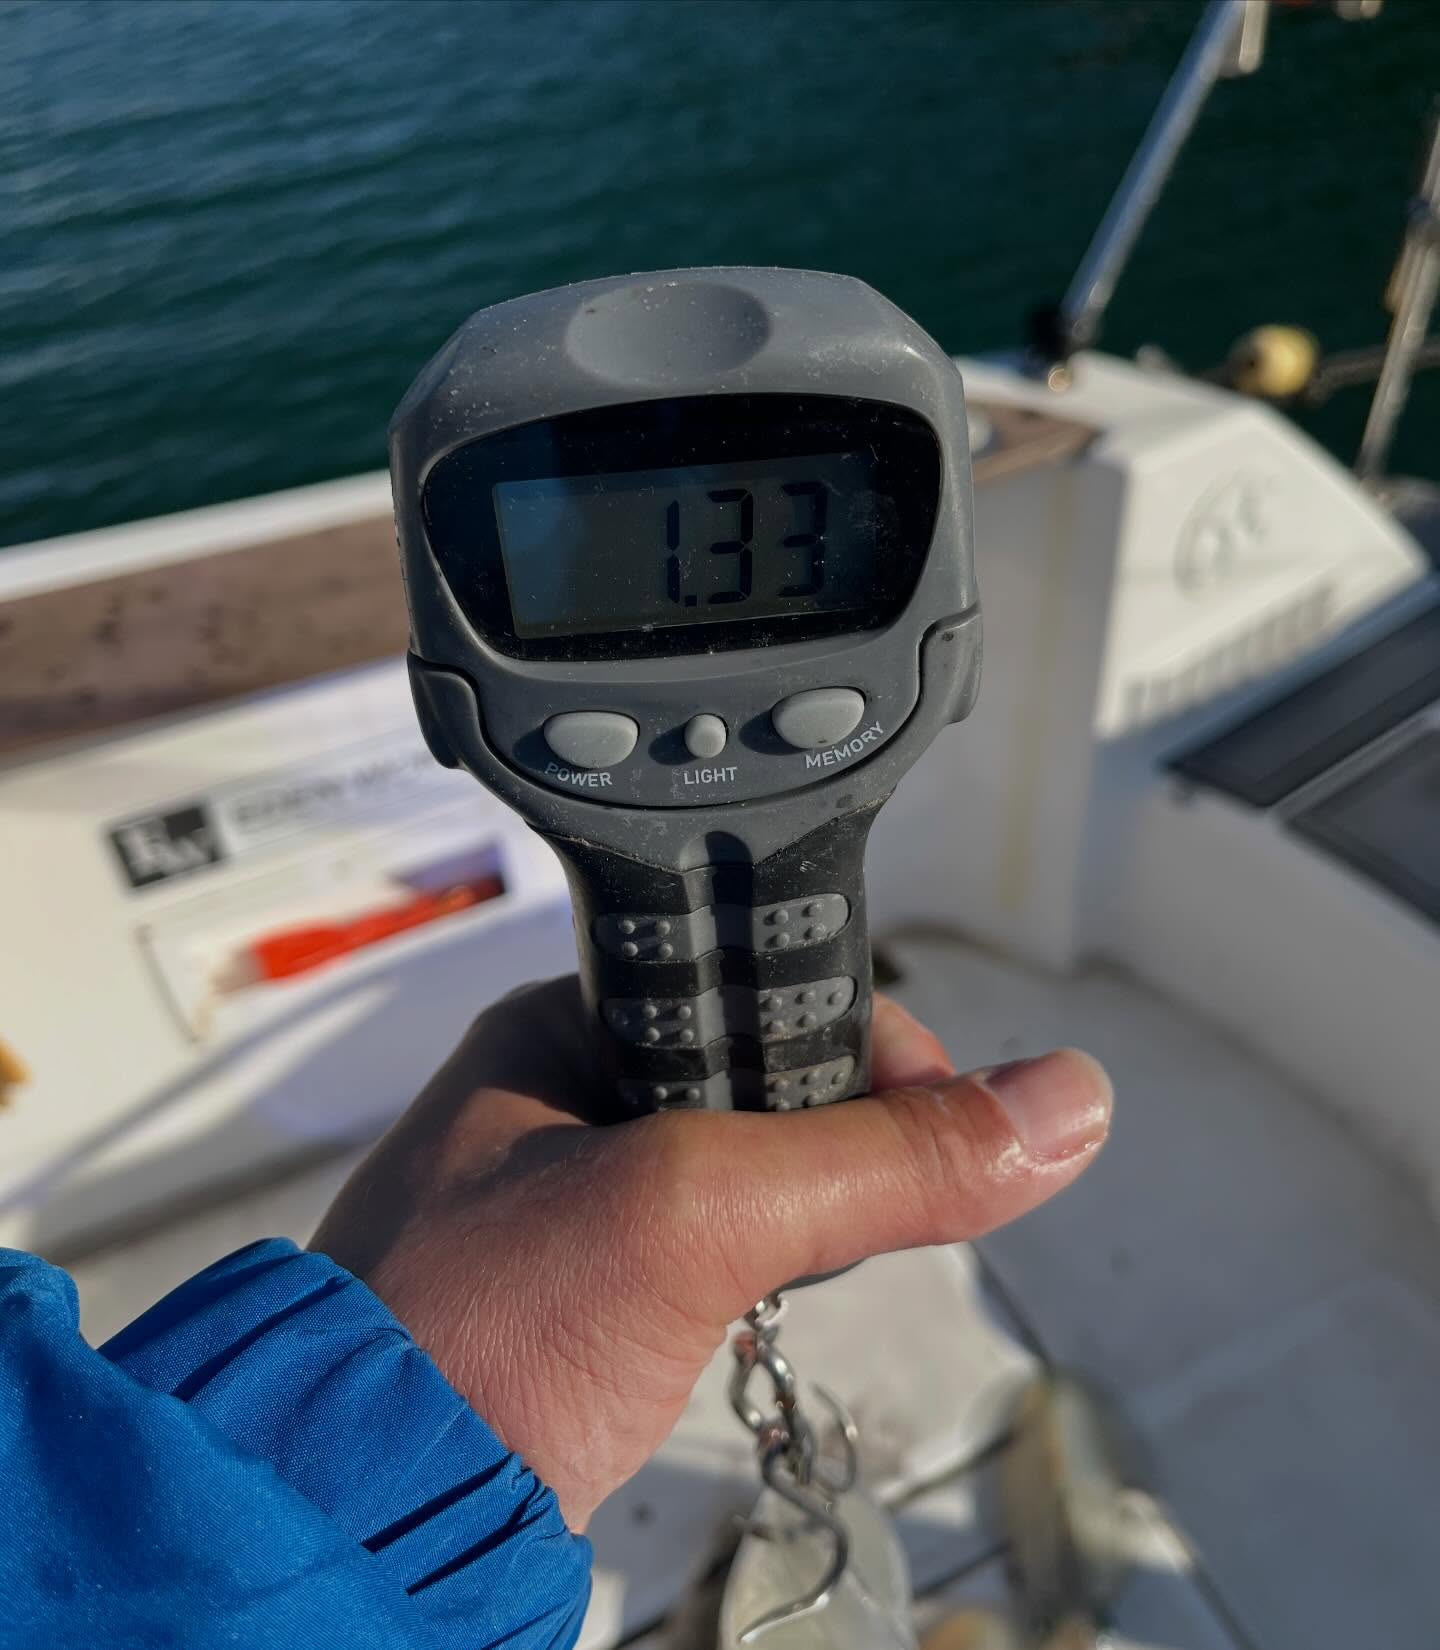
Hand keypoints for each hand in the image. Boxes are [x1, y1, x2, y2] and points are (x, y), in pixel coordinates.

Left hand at [311, 979, 1110, 1527]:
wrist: (353, 1513)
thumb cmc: (470, 1335)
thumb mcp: (694, 1213)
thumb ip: (880, 1159)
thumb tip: (1058, 1105)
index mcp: (563, 1025)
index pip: (757, 981)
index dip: (859, 1034)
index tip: (931, 1104)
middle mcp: (566, 1096)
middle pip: (769, 1076)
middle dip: (837, 1138)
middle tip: (848, 1207)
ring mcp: (574, 1196)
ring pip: (751, 1169)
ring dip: (802, 1212)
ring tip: (789, 1266)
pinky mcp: (586, 1288)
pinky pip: (713, 1247)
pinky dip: (757, 1272)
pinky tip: (749, 1308)